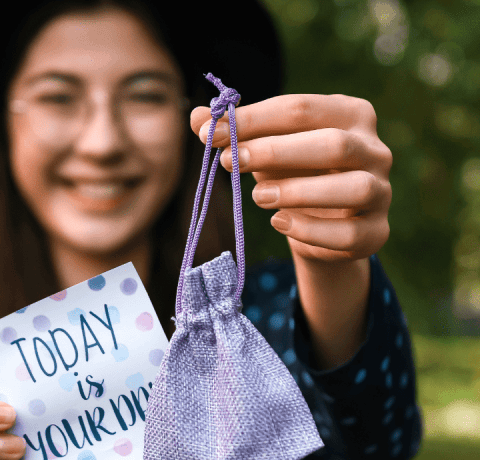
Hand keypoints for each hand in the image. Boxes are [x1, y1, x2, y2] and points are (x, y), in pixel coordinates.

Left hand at [190, 94, 392, 263]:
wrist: (322, 228)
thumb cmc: (294, 176)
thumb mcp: (265, 151)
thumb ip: (235, 133)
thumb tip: (195, 116)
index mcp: (350, 115)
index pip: (301, 109)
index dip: (253, 120)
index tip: (211, 133)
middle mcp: (375, 150)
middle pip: (332, 143)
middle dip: (275, 151)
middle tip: (231, 162)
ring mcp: (381, 192)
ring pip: (352, 188)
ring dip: (298, 192)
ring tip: (257, 198)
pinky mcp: (376, 233)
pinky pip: (347, 233)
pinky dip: (310, 230)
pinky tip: (280, 223)